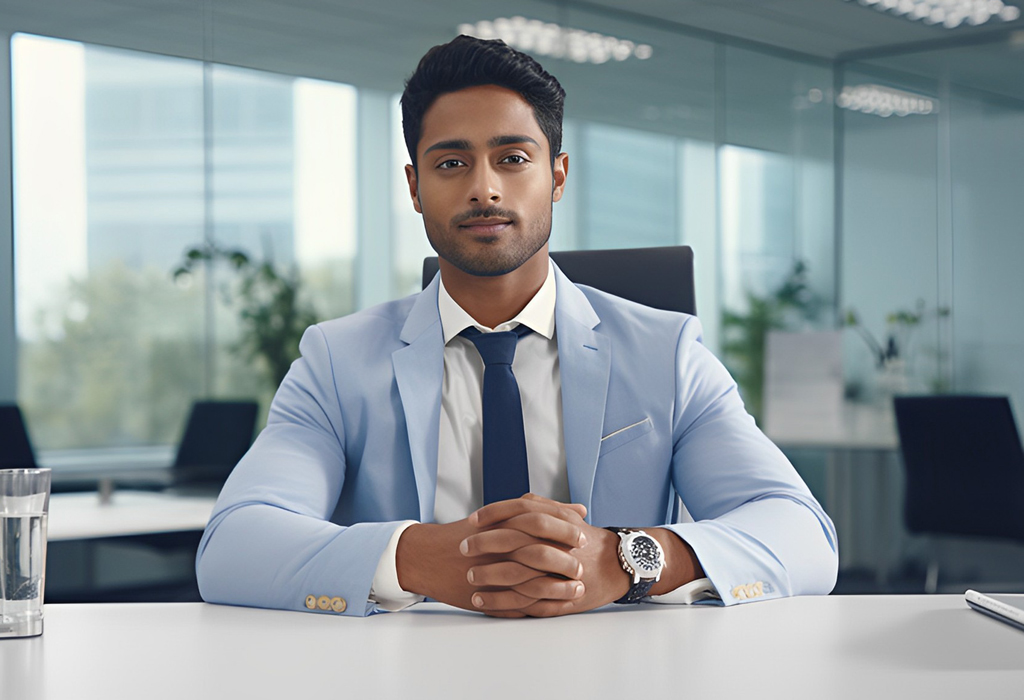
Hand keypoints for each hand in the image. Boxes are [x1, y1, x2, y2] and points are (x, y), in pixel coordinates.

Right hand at [395, 505, 586, 615]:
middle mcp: (496, 547)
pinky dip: (542, 606)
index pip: (540, 523)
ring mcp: (491, 573)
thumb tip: (579, 510)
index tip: (582, 536)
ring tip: (578, 590)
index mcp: (501, 524)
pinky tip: (558, 607)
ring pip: (532, 582)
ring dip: (559, 588)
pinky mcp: (488, 595)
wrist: (428, 555)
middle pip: (539, 553)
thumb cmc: (468, 533)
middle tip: (582, 566)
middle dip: (565, 561)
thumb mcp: (501, 516)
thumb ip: (540, 511)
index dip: (564, 531)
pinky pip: (519, 604)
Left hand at [462, 494, 630, 617]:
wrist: (619, 566)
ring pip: (518, 575)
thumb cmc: (588, 541)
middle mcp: (558, 546)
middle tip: (463, 548)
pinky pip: (526, 602)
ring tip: (469, 578)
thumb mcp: (568, 518)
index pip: (521, 512)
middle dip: (485, 545)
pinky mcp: (558, 598)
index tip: (472, 520)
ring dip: (490, 577)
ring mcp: (559, 574)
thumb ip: (542, 506)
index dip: (494, 514)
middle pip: (515, 542)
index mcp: (558, 523)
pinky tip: (483, 603)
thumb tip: (518, 499)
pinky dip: (502, 603)